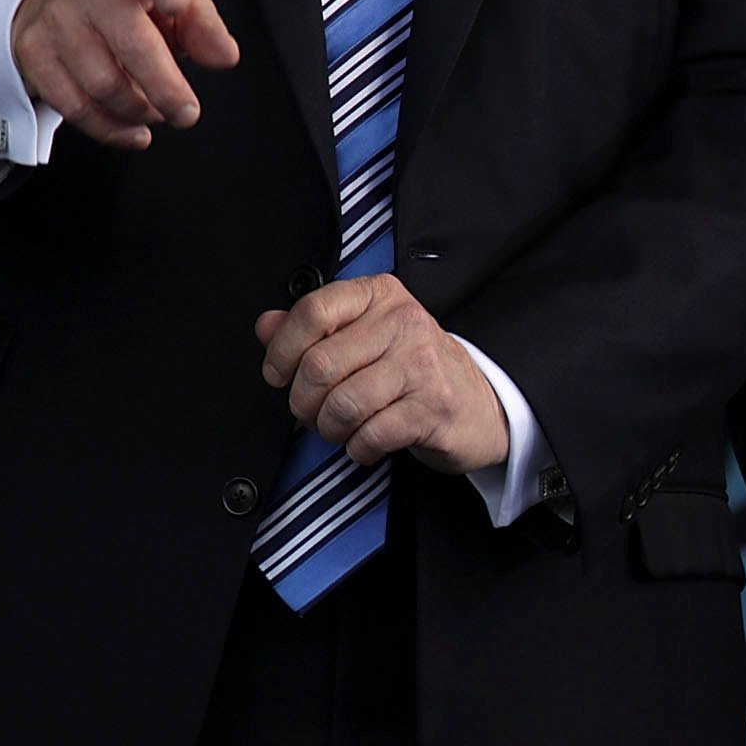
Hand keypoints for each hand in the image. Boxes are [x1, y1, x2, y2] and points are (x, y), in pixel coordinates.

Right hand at [10, 0, 238, 149]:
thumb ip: (204, 25)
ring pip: (102, 82)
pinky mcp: (33, 50)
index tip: (179, 3)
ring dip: (139, 110)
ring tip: (157, 112)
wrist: (61, 4)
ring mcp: (56, 16)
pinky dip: (110, 128)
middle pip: (131, 42)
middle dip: (165, 87)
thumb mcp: (176, 3)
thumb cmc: (135, 6)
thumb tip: (224, 56)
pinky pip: (74, 105)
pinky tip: (134, 132)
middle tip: (188, 115)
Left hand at [255, 274, 508, 471]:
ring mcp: (422, 365)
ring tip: (343, 428)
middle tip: (314, 412)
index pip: (312, 312)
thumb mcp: (365, 337)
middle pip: (319, 366)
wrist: (479, 404)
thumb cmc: (413, 370)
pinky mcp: (433, 408)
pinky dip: (359, 448)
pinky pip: (370, 435)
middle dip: (304, 403)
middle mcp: (404, 323)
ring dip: (331, 430)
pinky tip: (368, 442)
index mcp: (380, 297)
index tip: (280, 374)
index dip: (282, 351)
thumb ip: (313, 328)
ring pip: (342, 405)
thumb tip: (266, 325)